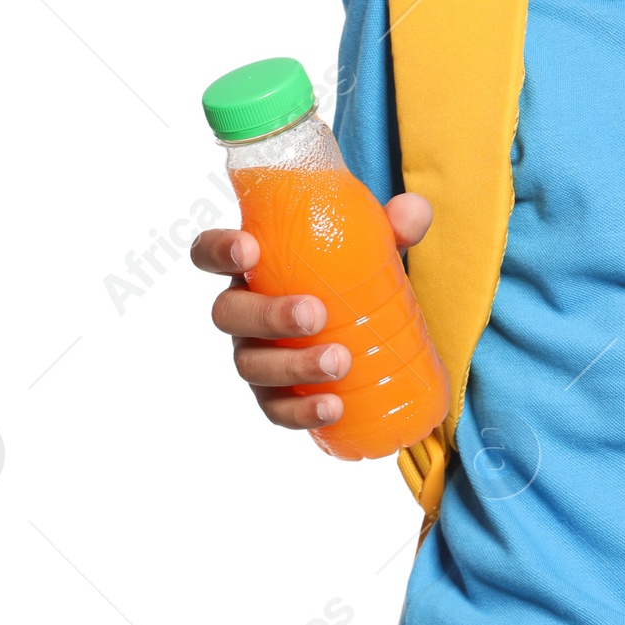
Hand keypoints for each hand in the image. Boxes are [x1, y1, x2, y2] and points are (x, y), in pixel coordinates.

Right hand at [190, 193, 433, 431]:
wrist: (366, 317)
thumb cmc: (351, 268)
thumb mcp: (373, 241)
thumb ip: (396, 221)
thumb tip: (413, 212)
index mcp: (252, 265)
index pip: (210, 252)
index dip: (218, 250)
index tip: (250, 249)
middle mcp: (243, 310)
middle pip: (228, 314)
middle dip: (267, 316)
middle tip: (315, 314)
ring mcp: (255, 355)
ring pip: (251, 366)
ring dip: (291, 367)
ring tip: (340, 362)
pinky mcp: (276, 394)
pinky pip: (276, 409)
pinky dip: (300, 412)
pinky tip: (332, 408)